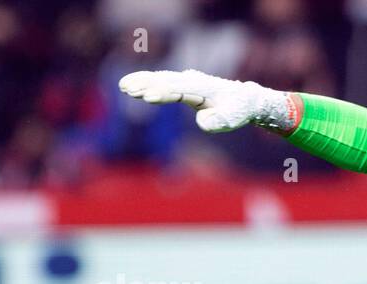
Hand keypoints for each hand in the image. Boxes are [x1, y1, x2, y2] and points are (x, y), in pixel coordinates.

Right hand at [118, 69, 294, 132]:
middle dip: (147, 84)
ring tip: (123, 86)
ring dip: (142, 81)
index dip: (164, 92)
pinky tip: (130, 87)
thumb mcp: (232, 118)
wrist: (243, 99)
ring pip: (160, 78)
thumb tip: (202, 122)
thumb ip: (218, 121)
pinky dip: (146, 82)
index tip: (148, 97)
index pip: (180, 90)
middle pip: (165, 80)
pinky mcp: (181, 85)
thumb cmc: (237, 110)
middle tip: (128, 89)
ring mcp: (185, 80)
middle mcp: (192, 80)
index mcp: (203, 87)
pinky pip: (161, 82)